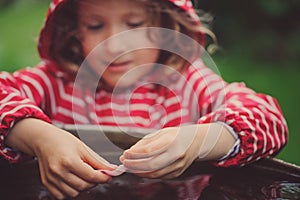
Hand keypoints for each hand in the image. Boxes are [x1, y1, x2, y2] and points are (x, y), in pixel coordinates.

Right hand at [6, 119, 115, 198]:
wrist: (44, 140)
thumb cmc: (63, 141)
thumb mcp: (83, 148)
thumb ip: (98, 161)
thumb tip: (111, 169)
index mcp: (69, 161)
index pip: (91, 176)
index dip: (103, 177)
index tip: (109, 176)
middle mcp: (59, 171)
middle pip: (83, 186)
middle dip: (94, 182)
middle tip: (97, 175)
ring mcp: (51, 179)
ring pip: (74, 194)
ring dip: (83, 188)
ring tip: (84, 177)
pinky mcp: (47, 183)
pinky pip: (62, 195)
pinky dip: (71, 191)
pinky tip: (74, 181)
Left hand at [120, 123, 235, 178]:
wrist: (197, 142)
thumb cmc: (177, 135)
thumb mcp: (161, 133)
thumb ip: (146, 143)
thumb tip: (131, 152)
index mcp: (171, 141)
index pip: (149, 151)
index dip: (134, 154)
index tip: (125, 154)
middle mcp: (176, 155)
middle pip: (151, 165)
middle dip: (134, 165)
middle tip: (124, 162)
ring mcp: (178, 166)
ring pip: (154, 174)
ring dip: (139, 171)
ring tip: (130, 166)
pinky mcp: (177, 172)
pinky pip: (159, 176)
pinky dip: (148, 174)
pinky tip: (141, 169)